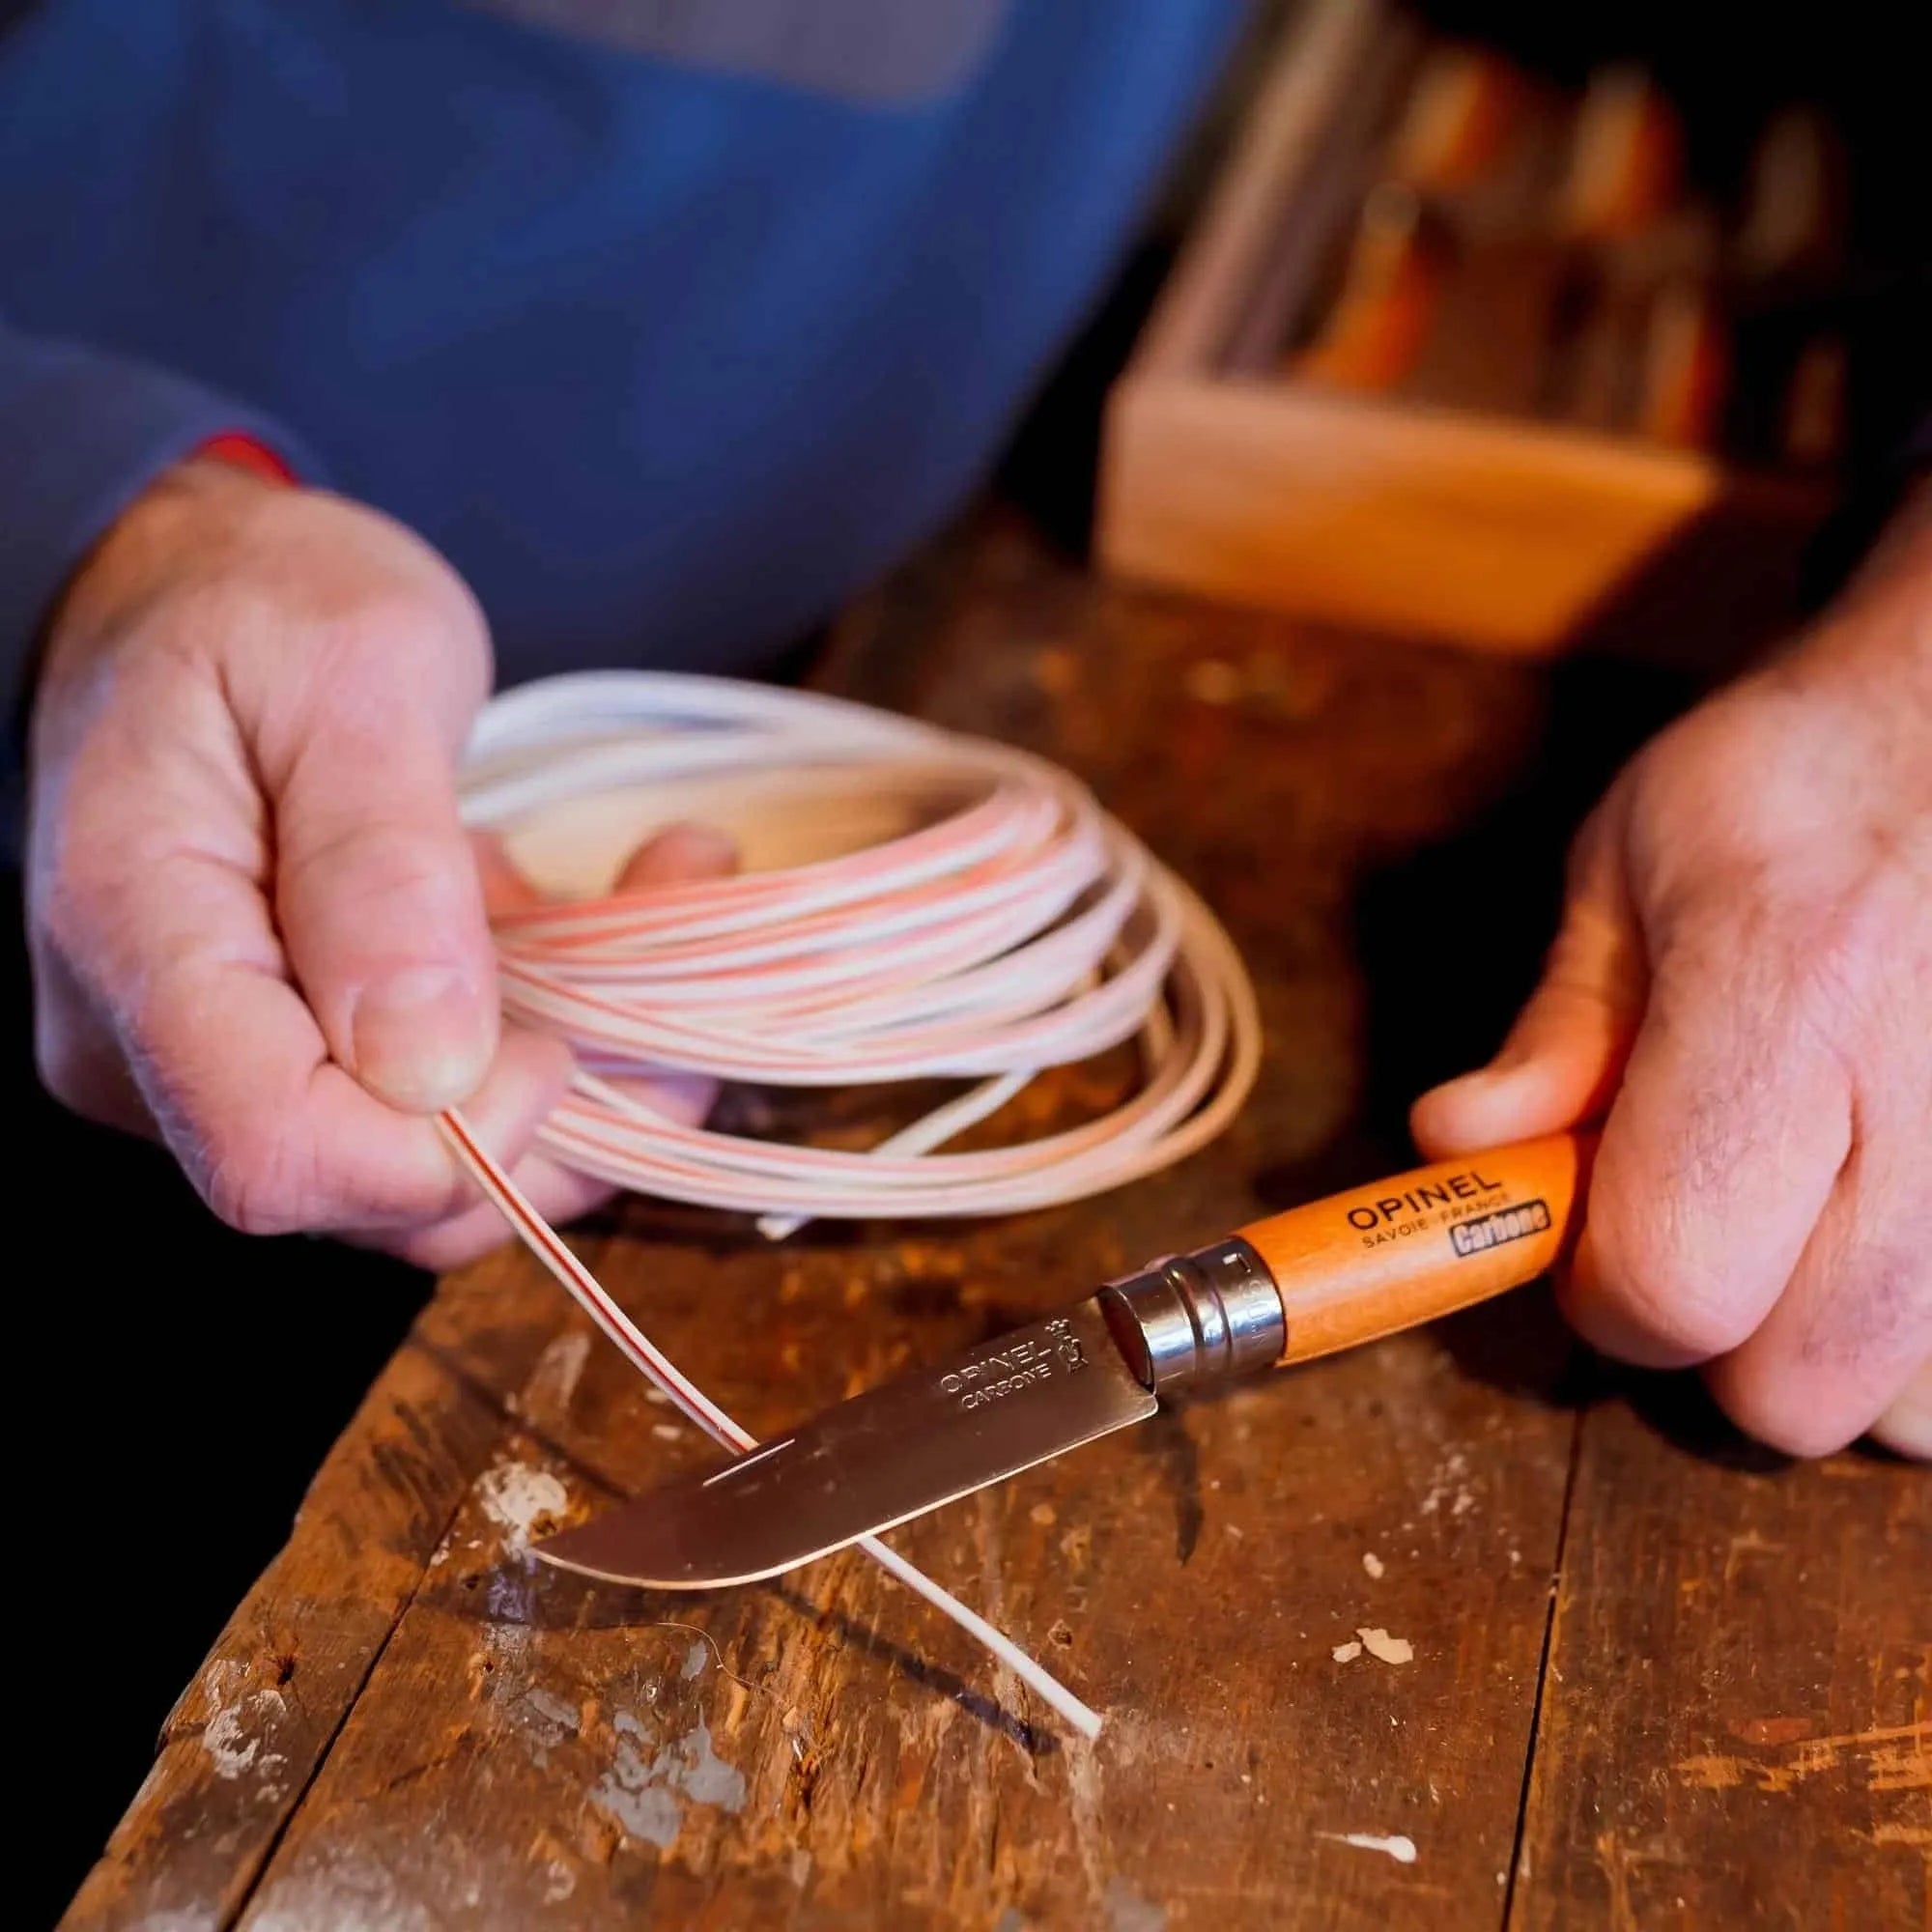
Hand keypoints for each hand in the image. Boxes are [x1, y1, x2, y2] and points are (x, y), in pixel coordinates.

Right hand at [28, 459, 728, 1267]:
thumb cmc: (262, 600)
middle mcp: (157, 1046)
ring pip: (439, 1168)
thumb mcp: (354, 676)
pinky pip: (446, 1107)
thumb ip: (382, 868)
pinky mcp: (299, 1055)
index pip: (280, 1153)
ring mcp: (227, 1064)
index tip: (562, 1036)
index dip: (455, 1140)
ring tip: (669, 899)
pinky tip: (614, 921)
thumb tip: (428, 1067)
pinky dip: (557, 1037)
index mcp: (142, 941)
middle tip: (671, 938)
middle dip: (562, 1106)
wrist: (206, 588)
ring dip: (591, 1068)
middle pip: (376, 1193)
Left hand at [1414, 491, 1930, 1458]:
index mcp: (1790, 992)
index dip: (1604, 1286)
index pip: (1674, 1273)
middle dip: (1719, 1338)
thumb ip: (1557, 1028)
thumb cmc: (1801, 781)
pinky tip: (1897, 1225)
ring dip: (1836, 1353)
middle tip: (1712, 1221)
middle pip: (1795, 1389)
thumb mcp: (1636, 864)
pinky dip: (1923, 1344)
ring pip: (1909, 1414)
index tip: (1589, 1229)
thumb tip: (1456, 1150)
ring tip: (1822, 1212)